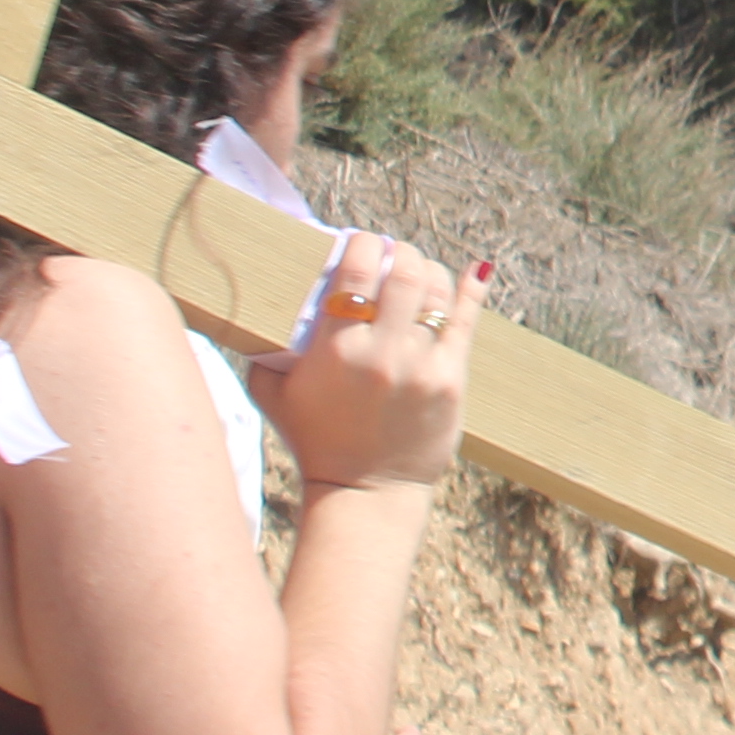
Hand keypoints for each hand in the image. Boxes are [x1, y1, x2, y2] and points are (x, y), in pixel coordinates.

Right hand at [260, 238, 476, 499]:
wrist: (365, 492)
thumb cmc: (314, 439)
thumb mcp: (273, 394)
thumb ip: (264, 347)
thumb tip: (262, 302)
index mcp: (336, 351)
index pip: (355, 274)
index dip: (361, 244)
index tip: (359, 242)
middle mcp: (382, 353)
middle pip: (403, 272)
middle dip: (398, 252)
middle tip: (391, 255)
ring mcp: (422, 366)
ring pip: (437, 290)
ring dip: (428, 271)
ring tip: (417, 273)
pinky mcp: (452, 381)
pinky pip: (466, 322)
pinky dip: (469, 292)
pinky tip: (473, 274)